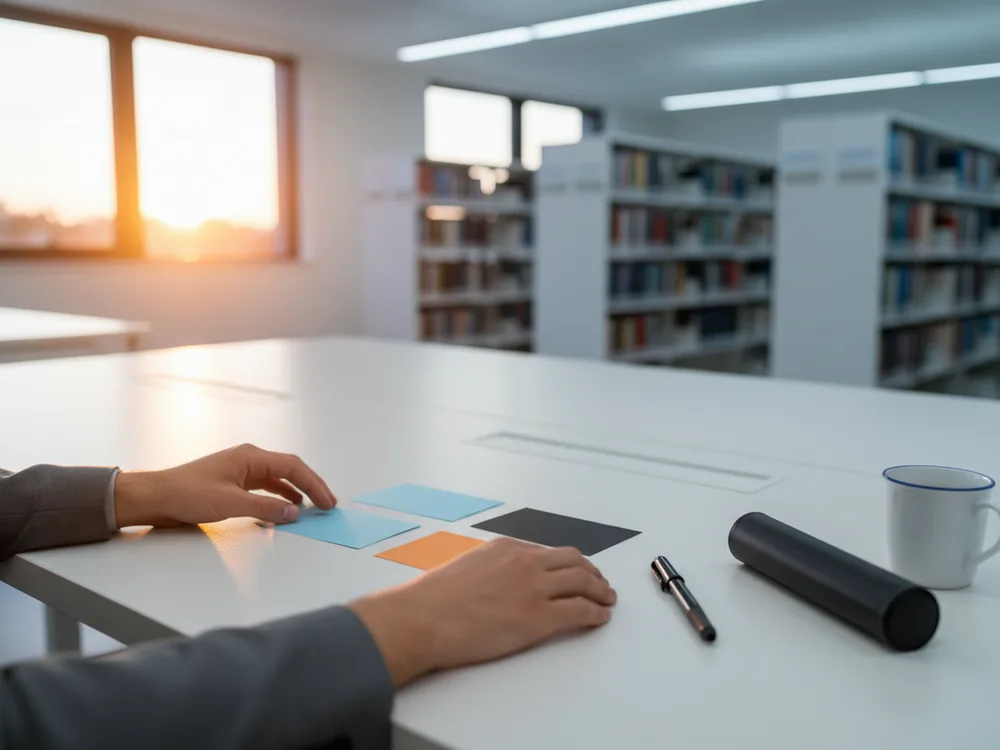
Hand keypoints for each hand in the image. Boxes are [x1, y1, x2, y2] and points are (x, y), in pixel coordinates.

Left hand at [113, 444, 336, 527]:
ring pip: (278, 478)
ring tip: (312, 508)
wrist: (157, 496)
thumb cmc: (188, 494)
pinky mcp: (233, 482)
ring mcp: (241, 470)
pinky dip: (278, 497)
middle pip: (289, 469)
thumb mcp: (230, 504)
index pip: (292, 467)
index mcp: (250, 457)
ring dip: (296, 492)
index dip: (314, 484)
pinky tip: (284, 509)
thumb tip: (294, 512)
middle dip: (310, 486)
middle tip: (327, 504)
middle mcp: (248, 459)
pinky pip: (264, 487)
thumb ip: (264, 508)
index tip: (327, 501)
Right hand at [350, 538, 615, 686]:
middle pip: (573, 561)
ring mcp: (534, 588)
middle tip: (600, 583)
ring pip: (583, 582)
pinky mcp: (538, 617)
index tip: (575, 571)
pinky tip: (600, 617)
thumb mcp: (464, 568)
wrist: (423, 618)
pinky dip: (596, 613)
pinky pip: (579, 611)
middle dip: (592, 572)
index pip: (547, 553)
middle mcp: (524, 562)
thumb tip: (495, 584)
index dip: (567, 564)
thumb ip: (487, 570)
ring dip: (600, 591)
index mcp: (505, 548)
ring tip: (607, 600)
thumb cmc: (432, 600)